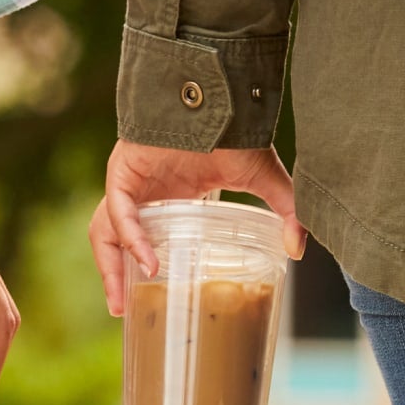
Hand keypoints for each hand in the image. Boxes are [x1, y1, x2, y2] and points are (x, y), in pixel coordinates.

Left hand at [89, 141, 306, 316]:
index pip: (140, 237)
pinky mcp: (123, 170)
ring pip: (106, 230)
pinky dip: (131, 238)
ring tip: (120, 301)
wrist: (221, 94)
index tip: (145, 300)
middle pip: (114, 239)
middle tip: (120, 311)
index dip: (138, 268)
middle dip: (113, 276)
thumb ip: (283, 211)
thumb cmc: (236, 129)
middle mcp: (142, 192)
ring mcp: (129, 181)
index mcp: (166, 196)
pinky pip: (119, 211)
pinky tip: (147, 262)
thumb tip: (298, 249)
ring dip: (109, 266)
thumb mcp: (263, 180)